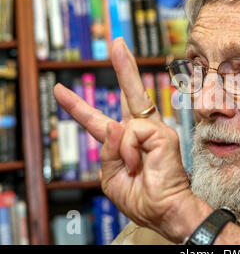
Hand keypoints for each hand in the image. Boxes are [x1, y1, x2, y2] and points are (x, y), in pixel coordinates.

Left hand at [54, 37, 203, 241]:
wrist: (165, 210)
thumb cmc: (143, 198)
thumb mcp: (112, 178)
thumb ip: (108, 151)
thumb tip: (115, 125)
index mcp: (126, 144)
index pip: (101, 121)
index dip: (79, 108)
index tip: (60, 91)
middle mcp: (142, 132)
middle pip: (131, 94)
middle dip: (124, 66)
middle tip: (116, 42)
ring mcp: (155, 130)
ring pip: (123, 122)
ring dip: (121, 153)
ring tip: (135, 169)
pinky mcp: (163, 133)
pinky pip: (131, 133)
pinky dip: (129, 152)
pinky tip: (140, 163)